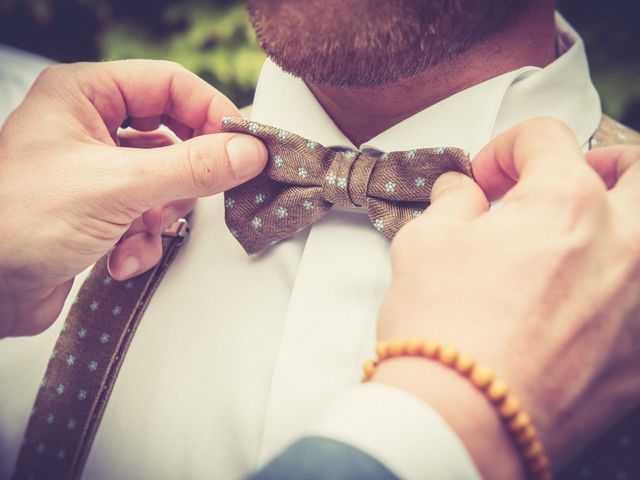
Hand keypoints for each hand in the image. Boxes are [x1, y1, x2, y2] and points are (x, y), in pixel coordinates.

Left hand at [0, 60, 266, 336]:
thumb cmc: (15, 222)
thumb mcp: (118, 186)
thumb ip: (191, 167)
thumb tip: (246, 152)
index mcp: (84, 95)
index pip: (170, 84)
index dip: (210, 112)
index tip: (241, 144)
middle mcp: (91, 128)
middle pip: (173, 134)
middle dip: (186, 173)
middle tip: (208, 189)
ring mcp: (97, 171)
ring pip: (165, 180)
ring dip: (162, 214)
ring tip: (144, 229)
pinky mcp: (100, 211)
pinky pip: (147, 216)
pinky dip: (143, 240)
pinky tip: (120, 257)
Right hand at [374, 118, 639, 478]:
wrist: (462, 419)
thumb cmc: (441, 326)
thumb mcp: (426, 243)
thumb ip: (452, 203)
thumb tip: (460, 190)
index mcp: (566, 202)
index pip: (548, 139)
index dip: (507, 149)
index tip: (485, 179)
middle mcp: (623, 243)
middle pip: (638, 170)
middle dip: (601, 163)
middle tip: (563, 182)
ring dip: (616, 225)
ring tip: (575, 243)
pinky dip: (617, 288)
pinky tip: (577, 305)